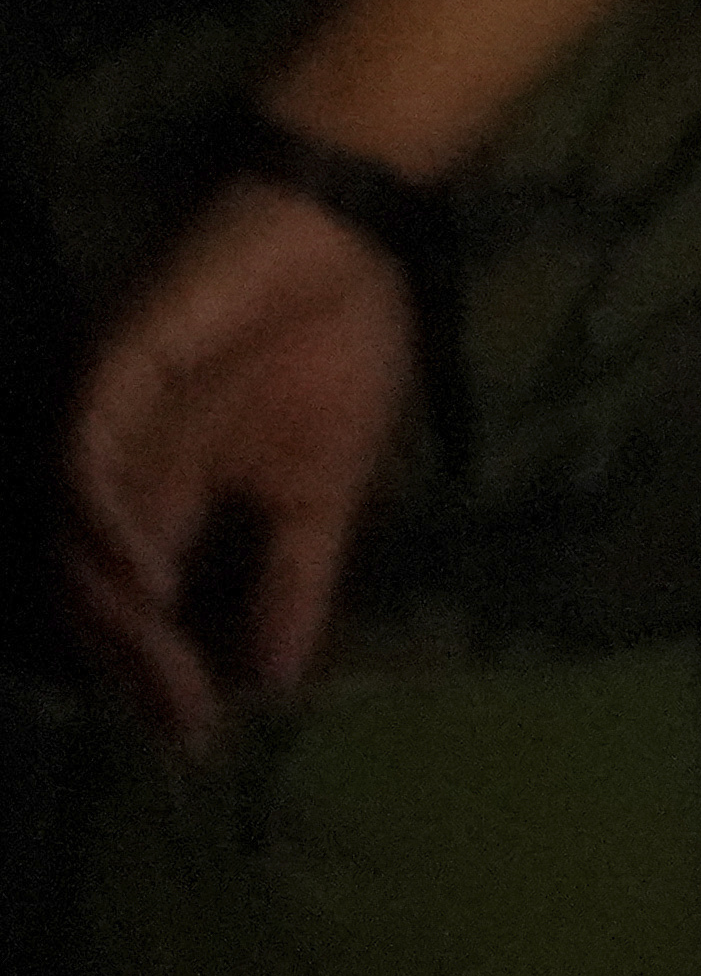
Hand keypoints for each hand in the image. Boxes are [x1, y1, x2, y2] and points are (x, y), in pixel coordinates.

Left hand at [62, 178, 415, 746]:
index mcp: (172, 499)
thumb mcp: (329, 489)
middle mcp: (122, 473)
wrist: (350, 241)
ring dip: (114, 613)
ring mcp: (109, 428)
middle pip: (97, 588)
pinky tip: (150, 577)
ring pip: (76, 541)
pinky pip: (83, 468)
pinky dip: (107, 529)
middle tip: (184, 716)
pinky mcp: (109, 377)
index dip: (165, 670)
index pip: (146, 604)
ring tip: (165, 667)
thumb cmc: (341, 349)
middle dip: (136, 662)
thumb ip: (297, 578)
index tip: (206, 734)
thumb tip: (283, 681)